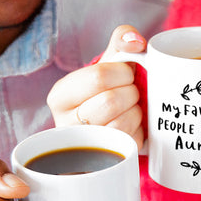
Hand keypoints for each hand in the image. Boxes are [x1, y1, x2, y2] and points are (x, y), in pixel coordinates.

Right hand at [47, 24, 147, 148]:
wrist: (114, 120)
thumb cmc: (110, 88)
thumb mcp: (111, 61)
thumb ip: (122, 40)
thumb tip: (135, 42)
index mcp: (60, 95)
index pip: (98, 77)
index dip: (123, 73)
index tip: (126, 74)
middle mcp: (65, 123)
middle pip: (110, 102)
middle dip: (131, 92)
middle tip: (131, 91)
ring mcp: (84, 146)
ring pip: (121, 125)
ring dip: (136, 111)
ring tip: (132, 106)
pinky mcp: (104, 161)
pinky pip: (131, 142)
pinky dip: (140, 130)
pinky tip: (133, 123)